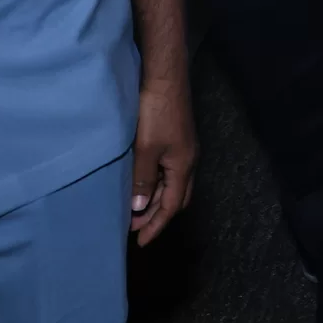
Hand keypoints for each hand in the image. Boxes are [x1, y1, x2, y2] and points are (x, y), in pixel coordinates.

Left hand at [130, 75, 196, 243]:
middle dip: (157, 216)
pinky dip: (156, 185)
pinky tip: (141, 183)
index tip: (140, 243)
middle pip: (177, 198)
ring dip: (155, 200)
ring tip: (133, 210)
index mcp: (184, 167)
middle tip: (134, 228)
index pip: (172, 206)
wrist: (165, 79)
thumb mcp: (146, 149)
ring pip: (173, 185)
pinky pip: (168, 172)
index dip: (156, 226)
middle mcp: (188, 161)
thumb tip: (140, 208)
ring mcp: (184, 150)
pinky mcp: (177, 140)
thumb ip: (143, 179)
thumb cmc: (156, 114)